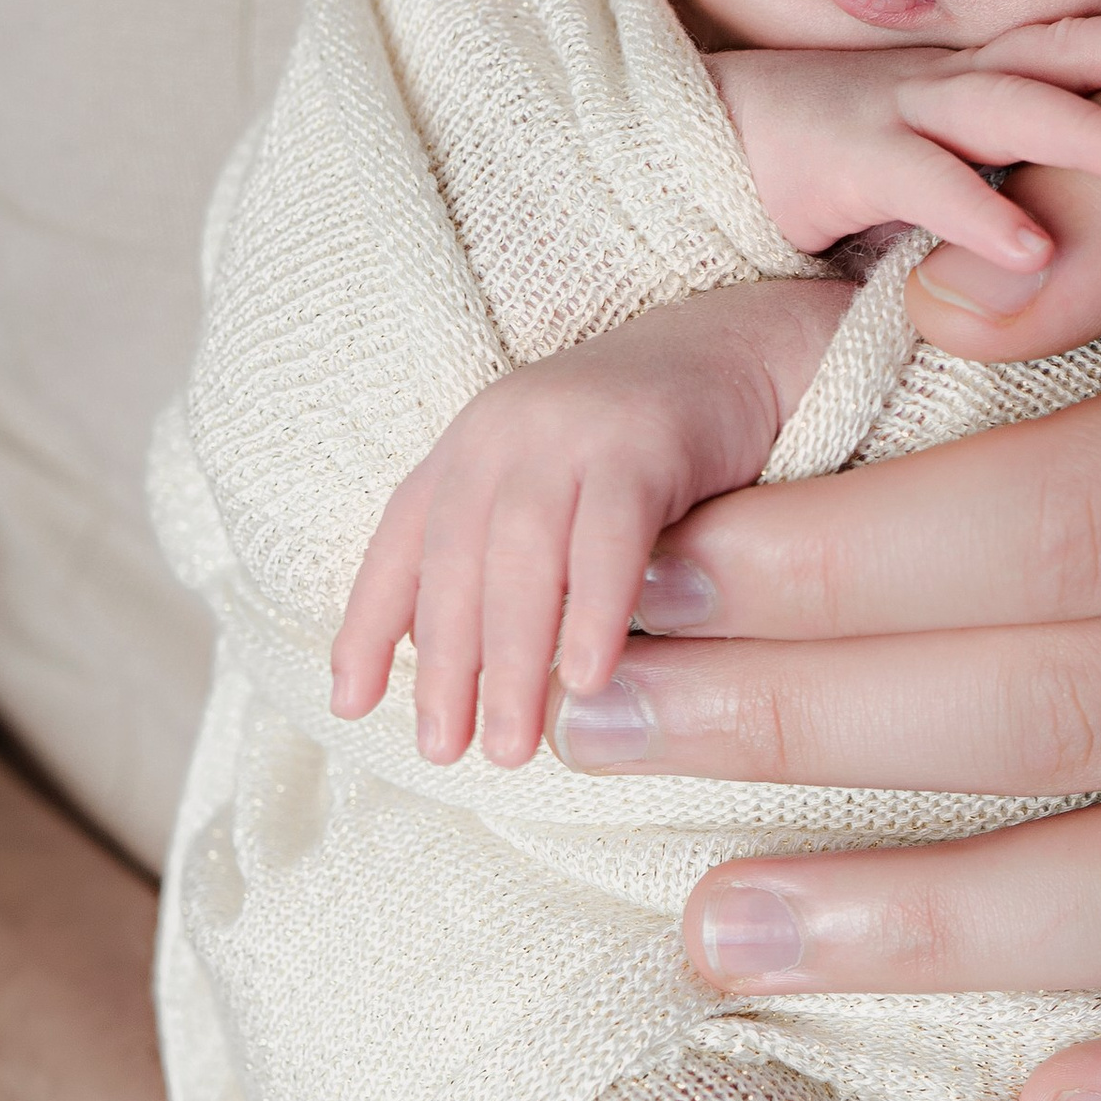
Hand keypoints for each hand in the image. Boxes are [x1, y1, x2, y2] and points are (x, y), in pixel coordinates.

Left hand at [328, 275, 850, 768]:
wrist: (751, 350)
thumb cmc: (658, 454)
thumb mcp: (564, 505)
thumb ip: (518, 571)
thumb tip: (478, 687)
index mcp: (473, 447)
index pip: (403, 540)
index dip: (368, 622)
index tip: (349, 704)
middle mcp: (505, 430)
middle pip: (454, 558)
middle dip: (443, 663)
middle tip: (442, 751)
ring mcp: (571, 426)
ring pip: (519, 554)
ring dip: (509, 656)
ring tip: (511, 745)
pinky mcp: (645, 434)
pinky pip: (609, 532)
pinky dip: (592, 606)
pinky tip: (586, 677)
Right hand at [711, 6, 1100, 279]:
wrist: (682, 146)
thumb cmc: (816, 163)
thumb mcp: (928, 163)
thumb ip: (1000, 177)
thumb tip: (1088, 221)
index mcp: (968, 79)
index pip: (1076, 42)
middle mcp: (942, 82)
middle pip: (1064, 51)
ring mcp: (891, 111)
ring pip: (1005, 109)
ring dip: (1087, 130)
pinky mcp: (840, 160)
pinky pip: (920, 186)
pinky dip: (980, 215)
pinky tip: (1036, 250)